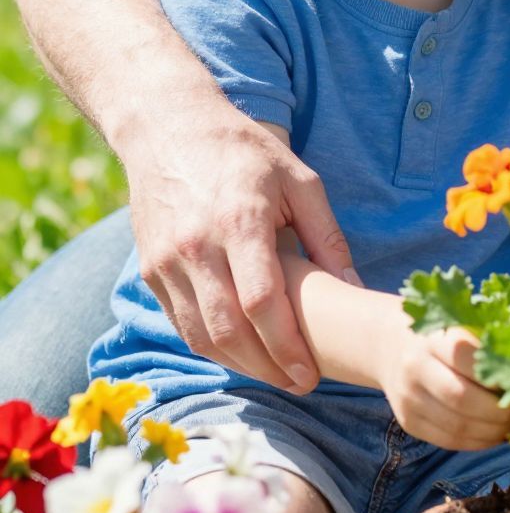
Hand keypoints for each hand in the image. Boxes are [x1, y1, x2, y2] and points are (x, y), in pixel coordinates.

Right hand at [125, 105, 352, 393]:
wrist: (168, 128)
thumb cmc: (243, 152)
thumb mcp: (299, 180)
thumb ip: (328, 237)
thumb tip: (355, 288)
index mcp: (239, 222)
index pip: (261, 303)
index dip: (287, 347)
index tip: (312, 373)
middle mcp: (196, 247)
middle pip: (229, 330)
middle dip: (268, 369)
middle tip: (301, 384)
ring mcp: (167, 262)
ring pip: (201, 336)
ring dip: (240, 366)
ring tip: (276, 376)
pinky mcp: (150, 271)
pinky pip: (181, 324)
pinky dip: (211, 348)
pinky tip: (241, 354)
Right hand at [384, 325, 509, 451]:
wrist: (388, 344)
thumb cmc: (441, 333)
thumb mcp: (461, 325)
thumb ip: (492, 345)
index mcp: (433, 339)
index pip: (471, 361)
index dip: (503, 379)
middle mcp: (415, 369)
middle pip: (463, 400)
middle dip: (501, 414)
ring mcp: (409, 399)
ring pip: (457, 427)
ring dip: (493, 434)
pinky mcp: (408, 422)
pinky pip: (449, 441)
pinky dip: (478, 442)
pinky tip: (495, 434)